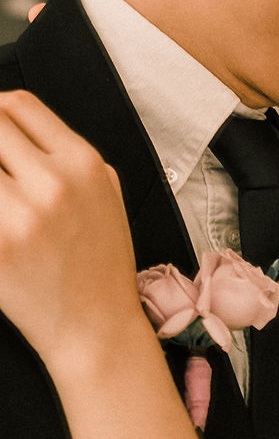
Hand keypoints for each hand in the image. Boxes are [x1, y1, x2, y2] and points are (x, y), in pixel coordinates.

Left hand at [0, 91, 141, 372]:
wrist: (96, 333)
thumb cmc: (100, 271)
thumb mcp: (107, 200)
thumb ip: (68, 157)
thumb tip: (13, 123)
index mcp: (84, 166)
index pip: (18, 104)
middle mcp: (54, 184)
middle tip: (0, 179)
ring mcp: (22, 215)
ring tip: (4, 207)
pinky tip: (0, 235)